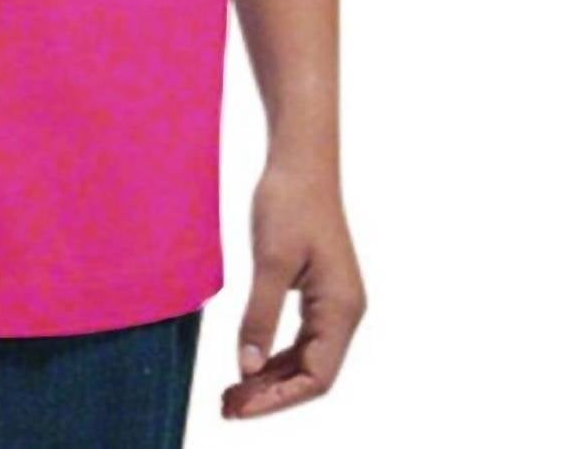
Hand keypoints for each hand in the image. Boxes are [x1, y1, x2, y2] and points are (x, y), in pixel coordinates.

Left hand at [221, 159, 367, 418]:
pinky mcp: (318, 292)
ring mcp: (333, 303)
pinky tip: (245, 364)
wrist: (300, 161)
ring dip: (270, 379)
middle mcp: (344, 312)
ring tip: (231, 394)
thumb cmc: (288, 204)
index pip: (316, 377)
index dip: (278, 400)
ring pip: (305, 359)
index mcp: (341, 309)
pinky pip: (300, 339)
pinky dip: (273, 356)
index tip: (240, 407)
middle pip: (311, 374)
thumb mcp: (269, 262)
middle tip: (226, 406)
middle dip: (270, 394)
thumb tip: (246, 368)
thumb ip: (260, 316)